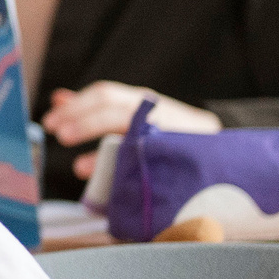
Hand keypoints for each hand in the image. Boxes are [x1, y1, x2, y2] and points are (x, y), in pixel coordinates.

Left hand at [47, 82, 220, 177]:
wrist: (228, 156)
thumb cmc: (168, 135)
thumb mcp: (133, 114)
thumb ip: (97, 109)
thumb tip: (58, 98)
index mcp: (144, 102)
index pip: (106, 95)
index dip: (76, 107)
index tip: (49, 121)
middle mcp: (159, 114)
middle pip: (116, 110)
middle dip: (83, 121)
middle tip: (57, 135)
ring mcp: (173, 136)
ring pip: (136, 137)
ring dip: (104, 151)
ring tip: (78, 167)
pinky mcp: (183, 160)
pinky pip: (152, 165)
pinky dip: (129, 174)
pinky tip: (112, 184)